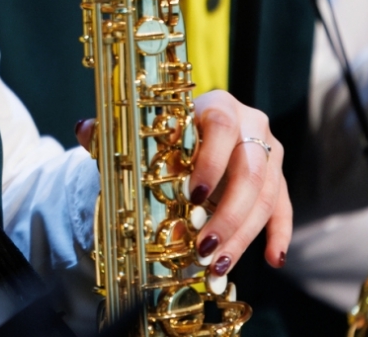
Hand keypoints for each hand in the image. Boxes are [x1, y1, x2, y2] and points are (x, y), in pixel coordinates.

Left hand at [75, 91, 290, 283]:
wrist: (191, 132)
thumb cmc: (165, 132)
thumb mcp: (141, 131)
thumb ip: (113, 132)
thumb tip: (84, 129)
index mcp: (216, 104)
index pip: (220, 127)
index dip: (210, 162)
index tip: (194, 195)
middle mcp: (251, 123)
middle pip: (250, 171)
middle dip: (228, 214)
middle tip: (204, 247)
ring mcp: (269, 151)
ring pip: (266, 195)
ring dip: (244, 234)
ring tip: (219, 263)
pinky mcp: (278, 177)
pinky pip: (283, 207)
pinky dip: (279, 233)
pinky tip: (271, 259)